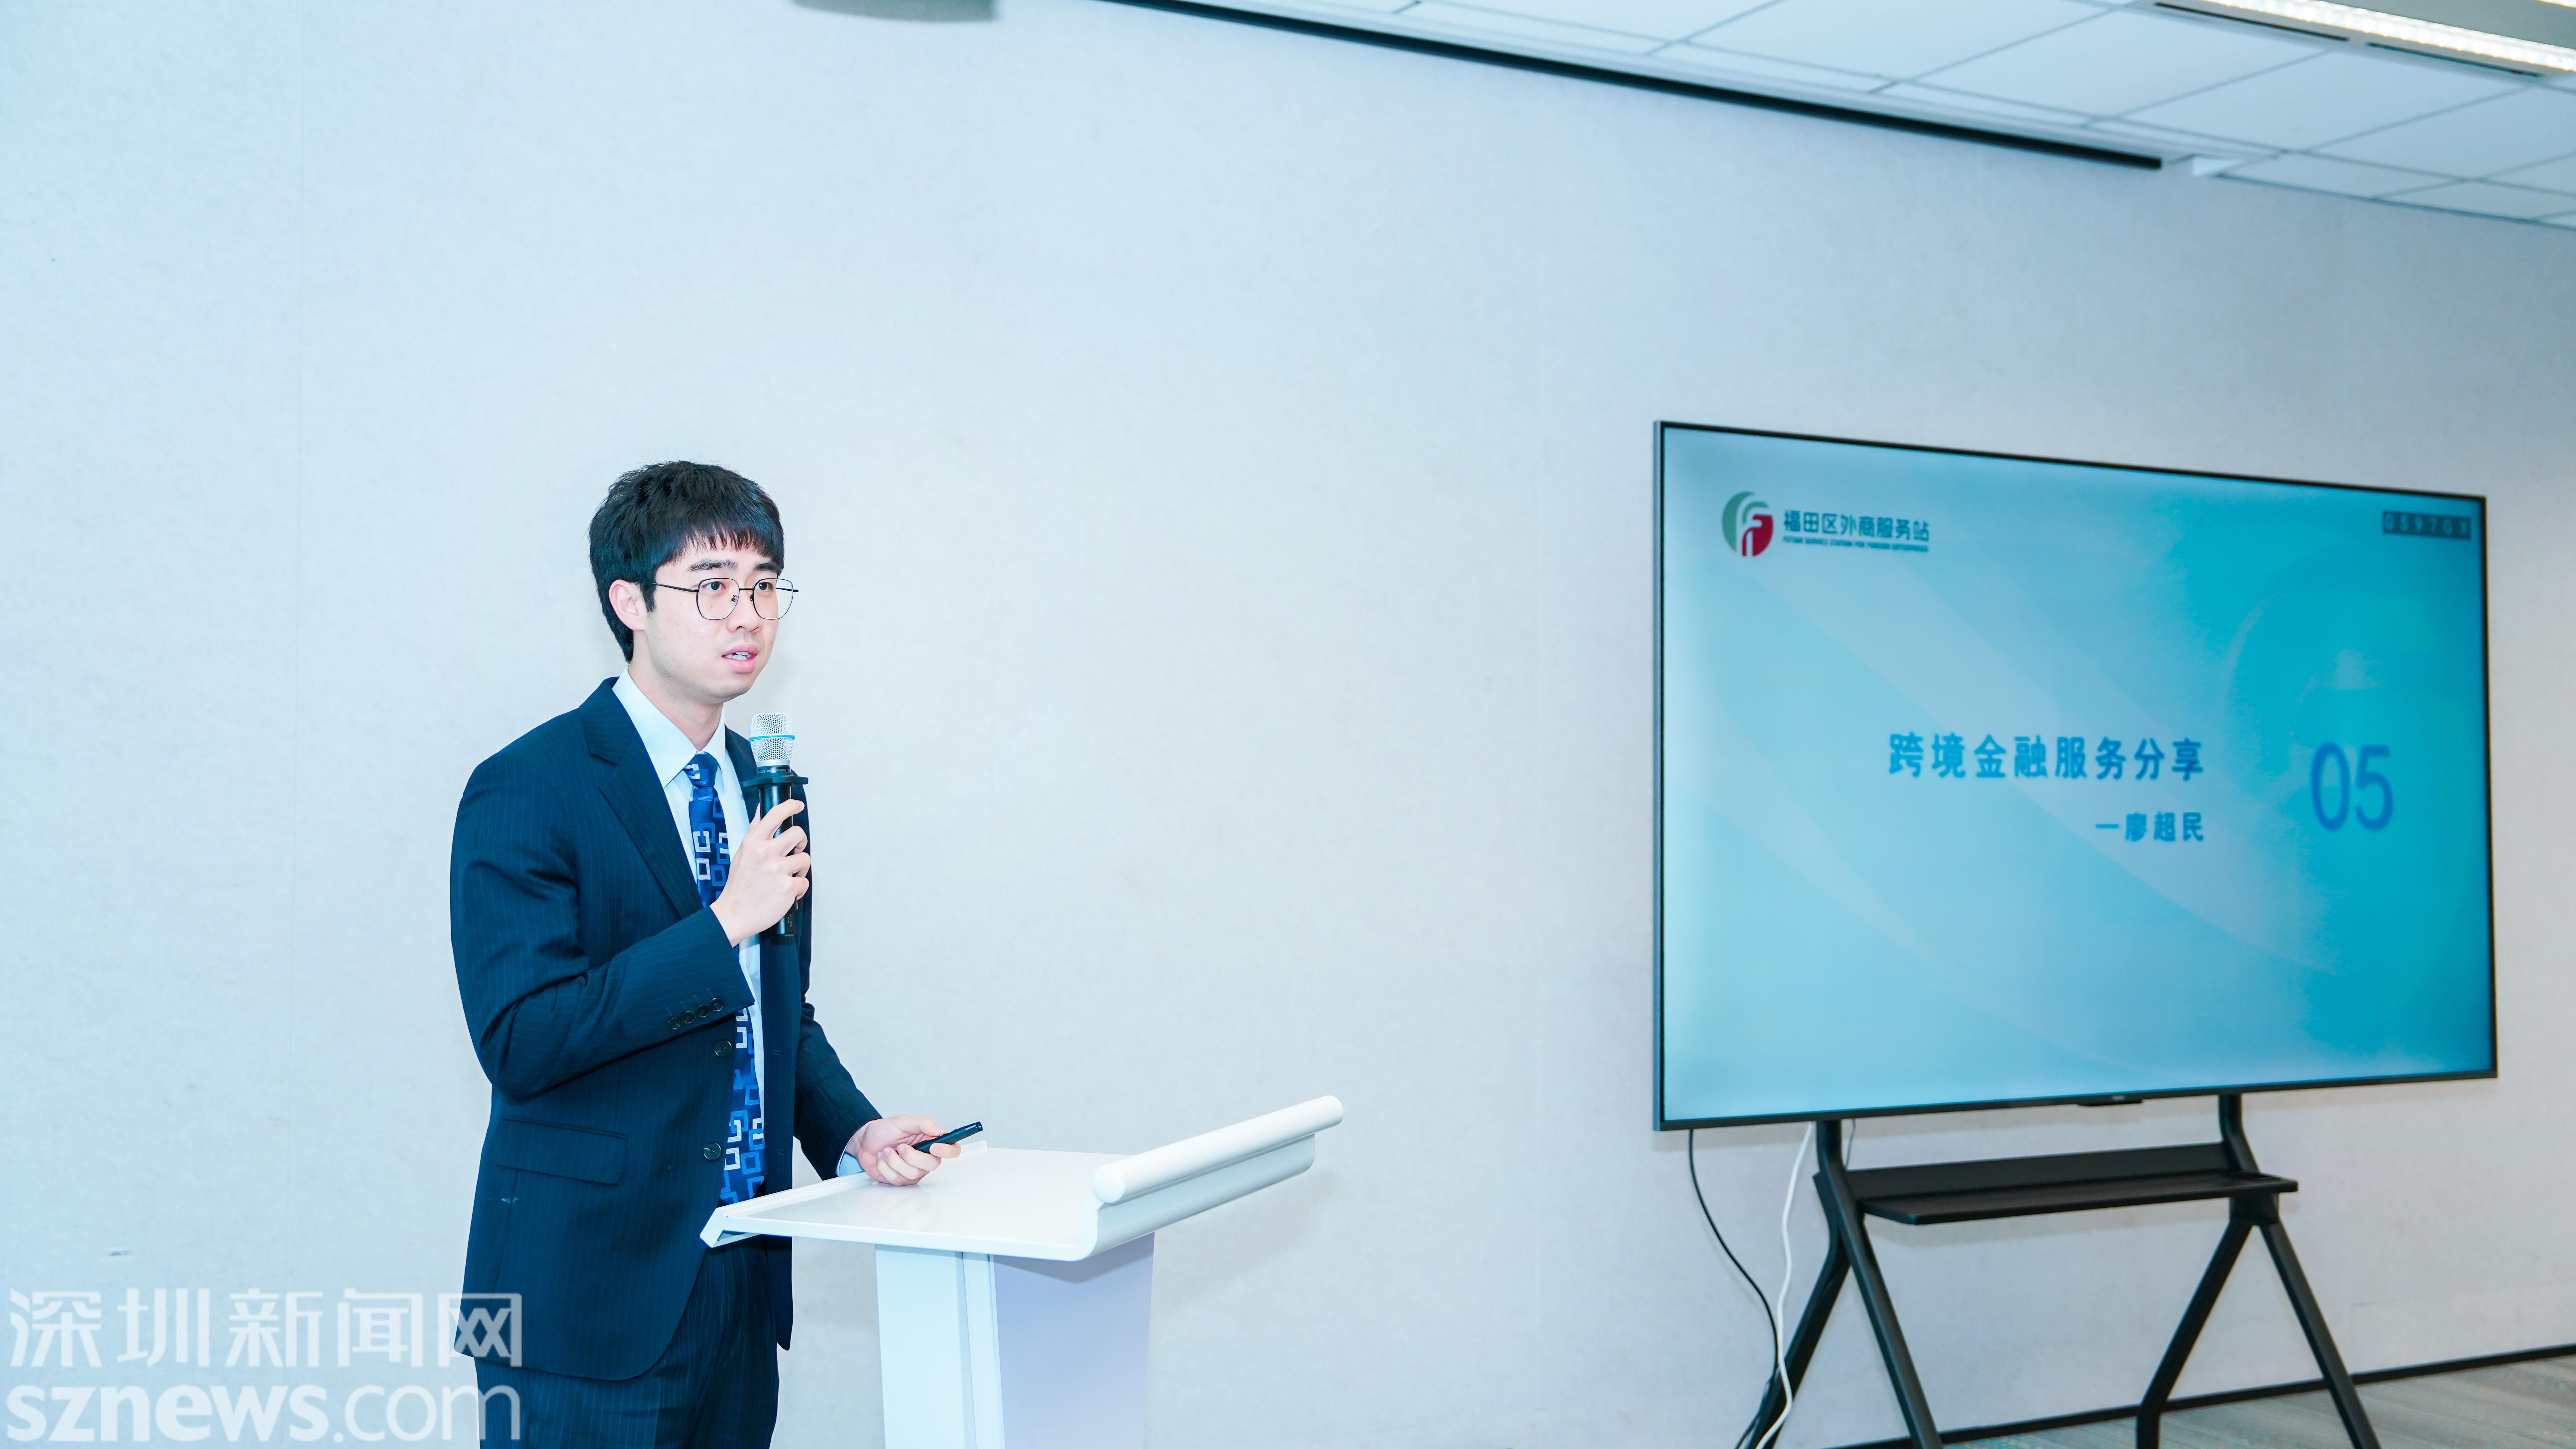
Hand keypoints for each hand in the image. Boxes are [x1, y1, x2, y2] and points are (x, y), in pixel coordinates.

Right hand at [711, 799, 807, 946]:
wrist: (733, 914)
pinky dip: (798, 888)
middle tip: (794, 851)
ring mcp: (776, 870)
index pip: (774, 815)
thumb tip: (760, 812)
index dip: (790, 806)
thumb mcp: (741, 854)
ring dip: (800, 869)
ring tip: (786, 877)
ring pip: (805, 859)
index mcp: (753, 843)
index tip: (798, 806)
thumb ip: (754, 833)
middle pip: (798, 834)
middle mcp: (765, 853)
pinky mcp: (787, 887)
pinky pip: (804, 881)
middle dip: (800, 843)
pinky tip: (785, 892)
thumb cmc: (739, 886)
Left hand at [851, 1116, 957, 1186]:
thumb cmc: (884, 1131)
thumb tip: (941, 1131)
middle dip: (912, 1157)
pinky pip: (897, 1180)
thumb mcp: (903, 1121)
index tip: (934, 1147)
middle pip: (932, 1165)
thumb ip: (924, 1123)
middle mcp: (925, 1157)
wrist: (863, 1142)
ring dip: (894, 1161)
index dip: (947, 1151)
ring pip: (913, 1174)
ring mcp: (913, 1171)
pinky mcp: (900, 1180)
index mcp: (930, 1141)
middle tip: (900, 1147)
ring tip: (886, 1151)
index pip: (952, 1149)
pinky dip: (885, 1167)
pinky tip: (882, 1159)